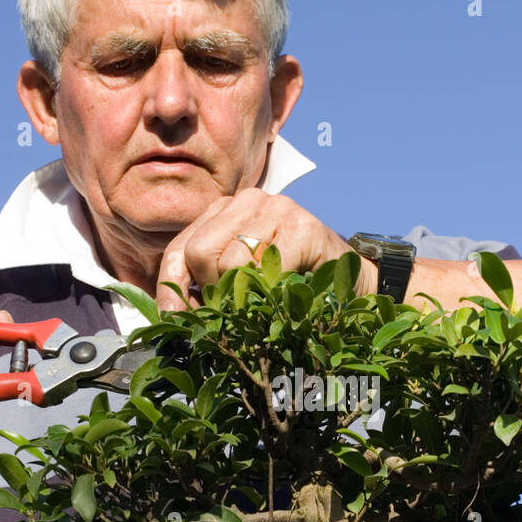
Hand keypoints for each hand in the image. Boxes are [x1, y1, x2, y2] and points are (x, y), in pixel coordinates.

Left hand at [154, 189, 377, 311]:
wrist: (351, 279)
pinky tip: (283, 298)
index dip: (172, 290)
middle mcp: (247, 200)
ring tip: (264, 303)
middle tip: (233, 311)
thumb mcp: (241, 280)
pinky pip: (265, 270)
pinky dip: (269, 295)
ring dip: (243, 297)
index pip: (178, 249)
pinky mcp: (302, 226)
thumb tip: (171, 314)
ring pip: (229, 263)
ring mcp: (277, 208)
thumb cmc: (291, 282)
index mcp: (223, 212)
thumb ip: (207, 285)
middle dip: (211, 292)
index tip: (176, 321)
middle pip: (198, 253)